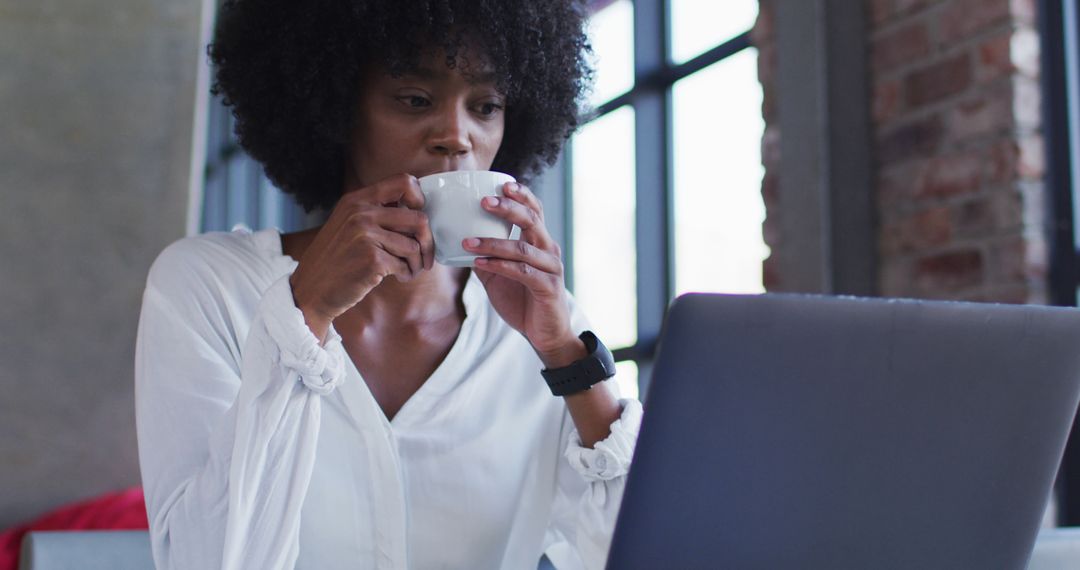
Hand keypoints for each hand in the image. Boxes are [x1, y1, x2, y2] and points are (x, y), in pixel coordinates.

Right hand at [289, 174, 434, 338]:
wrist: (310, 290)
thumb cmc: (334, 261)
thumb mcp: (347, 225)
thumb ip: (375, 213)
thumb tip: (416, 212)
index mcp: (356, 200)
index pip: (404, 182)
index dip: (420, 200)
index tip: (418, 220)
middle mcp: (361, 213)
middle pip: (418, 218)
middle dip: (427, 242)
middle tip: (425, 257)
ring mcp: (365, 235)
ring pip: (414, 246)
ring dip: (416, 263)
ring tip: (409, 270)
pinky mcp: (371, 259)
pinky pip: (404, 265)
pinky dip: (406, 274)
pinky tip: (398, 278)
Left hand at [463, 182, 579, 360]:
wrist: (545, 335)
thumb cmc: (524, 302)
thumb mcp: (499, 277)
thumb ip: (486, 258)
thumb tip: (458, 243)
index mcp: (539, 243)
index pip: (534, 211)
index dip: (521, 195)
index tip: (502, 183)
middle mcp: (548, 250)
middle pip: (532, 220)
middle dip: (508, 208)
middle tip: (484, 201)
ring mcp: (550, 268)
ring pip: (523, 248)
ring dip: (493, 242)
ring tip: (468, 241)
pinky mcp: (548, 288)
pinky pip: (522, 272)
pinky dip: (500, 266)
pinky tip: (480, 263)